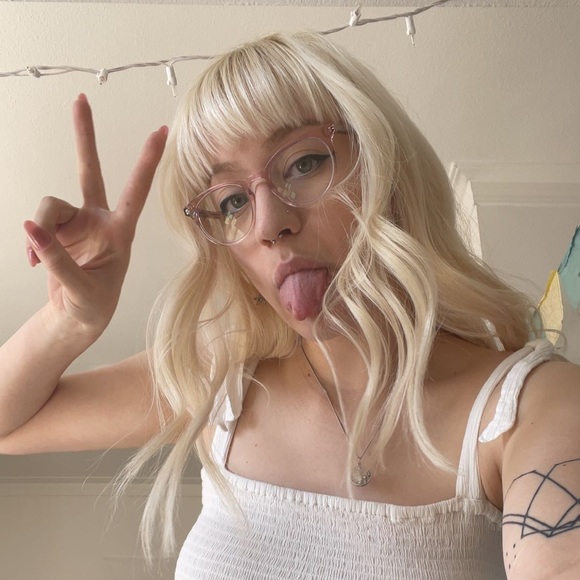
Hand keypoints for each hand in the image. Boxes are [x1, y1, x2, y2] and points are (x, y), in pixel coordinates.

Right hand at [24, 94, 167, 336]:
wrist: (78, 316)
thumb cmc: (94, 304)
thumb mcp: (82, 289)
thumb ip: (58, 259)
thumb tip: (31, 227)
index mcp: (120, 232)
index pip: (136, 191)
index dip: (147, 161)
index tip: (161, 131)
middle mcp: (99, 220)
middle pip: (89, 171)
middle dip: (84, 136)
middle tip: (80, 98)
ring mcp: (76, 223)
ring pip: (50, 205)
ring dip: (40, 229)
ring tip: (37, 261)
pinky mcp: (56, 229)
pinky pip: (37, 222)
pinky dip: (33, 241)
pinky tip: (35, 262)